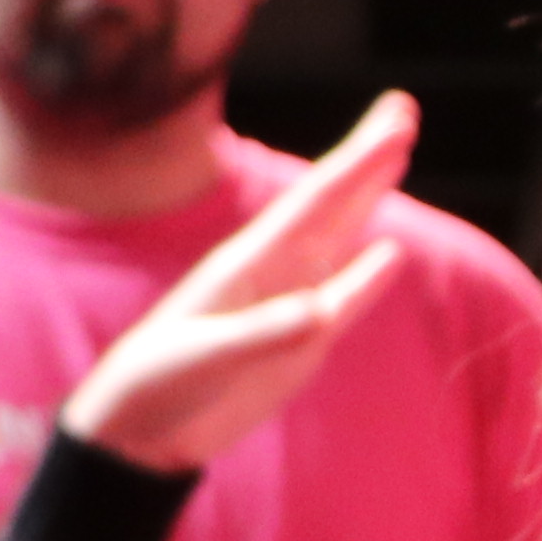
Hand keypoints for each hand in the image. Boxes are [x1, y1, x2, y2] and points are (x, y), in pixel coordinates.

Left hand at [60, 92, 420, 476]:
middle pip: (331, 204)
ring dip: (368, 199)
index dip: (357, 164)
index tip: (395, 126)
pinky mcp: (298, 344)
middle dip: (367, 159)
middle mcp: (271, 272)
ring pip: (339, 239)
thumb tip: (322, 311)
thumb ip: (261, 334)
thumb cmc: (156, 384)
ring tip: (399, 153)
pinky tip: (391, 253)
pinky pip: (343, 300)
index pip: (314, 204)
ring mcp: (287, 305)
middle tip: (403, 108)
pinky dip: (368, 278)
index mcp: (246, 263)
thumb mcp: (203, 358)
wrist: (138, 432)